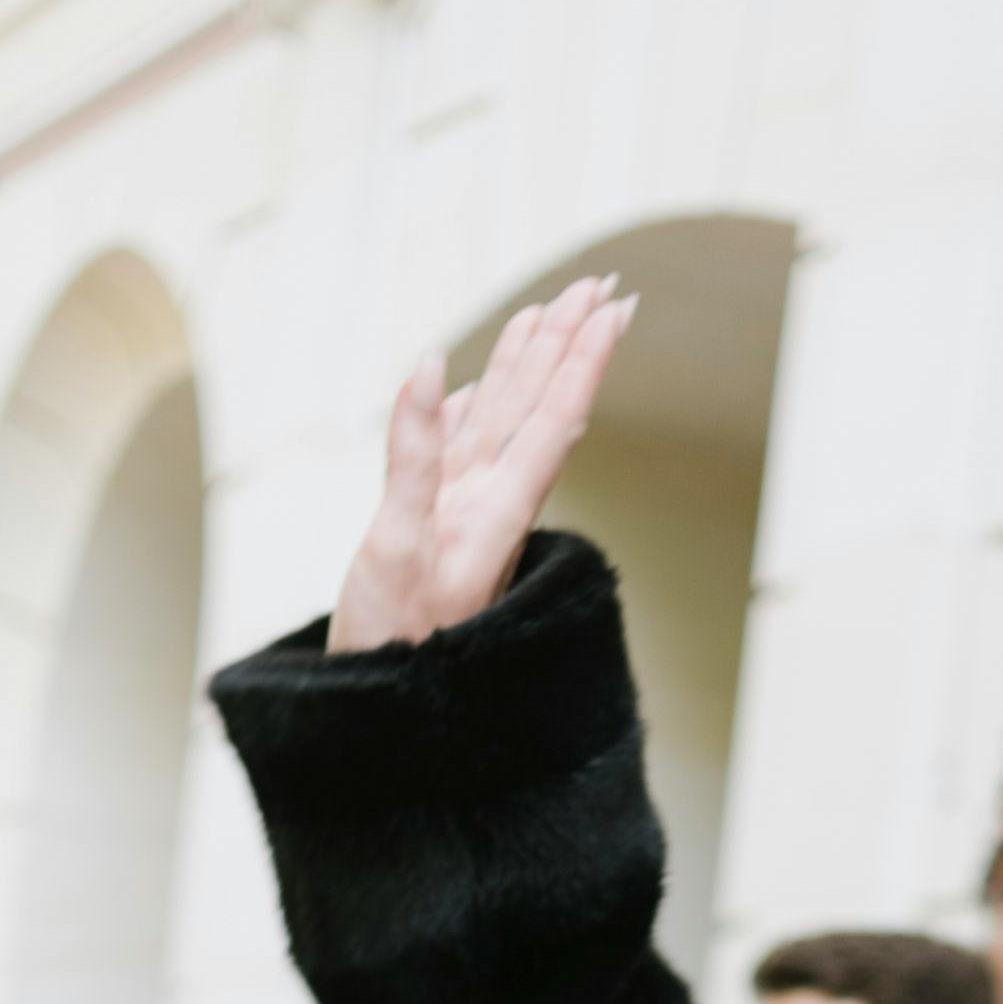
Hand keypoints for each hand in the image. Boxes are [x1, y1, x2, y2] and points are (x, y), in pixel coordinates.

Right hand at [329, 276, 635, 654]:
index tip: (612, 307)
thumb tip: (433, 365)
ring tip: (546, 316)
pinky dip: (471, 413)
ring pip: (502, 425)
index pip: (553, 416)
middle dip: (567, 346)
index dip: (581, 358)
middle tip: (600, 287)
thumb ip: (414, 457)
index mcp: (493, 508)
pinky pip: (460, 454)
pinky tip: (472, 393)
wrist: (390, 716)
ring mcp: (465, 519)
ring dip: (526, 370)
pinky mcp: (439, 535)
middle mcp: (490, 506)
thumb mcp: (396, 546)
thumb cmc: (394, 644)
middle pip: (537, 409)